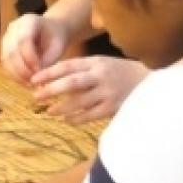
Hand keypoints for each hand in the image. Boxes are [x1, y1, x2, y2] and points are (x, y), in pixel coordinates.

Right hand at [0, 14, 71, 84]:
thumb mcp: (58, 46)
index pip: (23, 39)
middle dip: (22, 69)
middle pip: (11, 50)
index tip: (40, 72)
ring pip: (6, 59)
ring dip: (17, 75)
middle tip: (34, 82)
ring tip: (30, 85)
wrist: (50, 31)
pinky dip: (14, 75)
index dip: (30, 58)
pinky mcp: (4, 49)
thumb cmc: (56, 37)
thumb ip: (49, 59)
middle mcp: (13, 27)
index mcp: (28, 21)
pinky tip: (25, 83)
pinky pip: (5, 64)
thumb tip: (38, 76)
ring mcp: (6, 37)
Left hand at [30, 56, 148, 124]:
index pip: (68, 66)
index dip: (49, 73)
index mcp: (96, 62)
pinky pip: (91, 115)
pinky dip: (77, 118)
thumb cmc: (118, 72)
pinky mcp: (113, 107)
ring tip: (48, 111)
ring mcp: (108, 92)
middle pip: (72, 83)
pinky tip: (67, 120)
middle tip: (36, 96)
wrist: (149, 81)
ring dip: (61, 107)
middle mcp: (101, 76)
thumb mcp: (100, 63)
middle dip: (51, 90)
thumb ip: (80, 69)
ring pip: (80, 102)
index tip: (33, 79)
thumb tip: (51, 79)